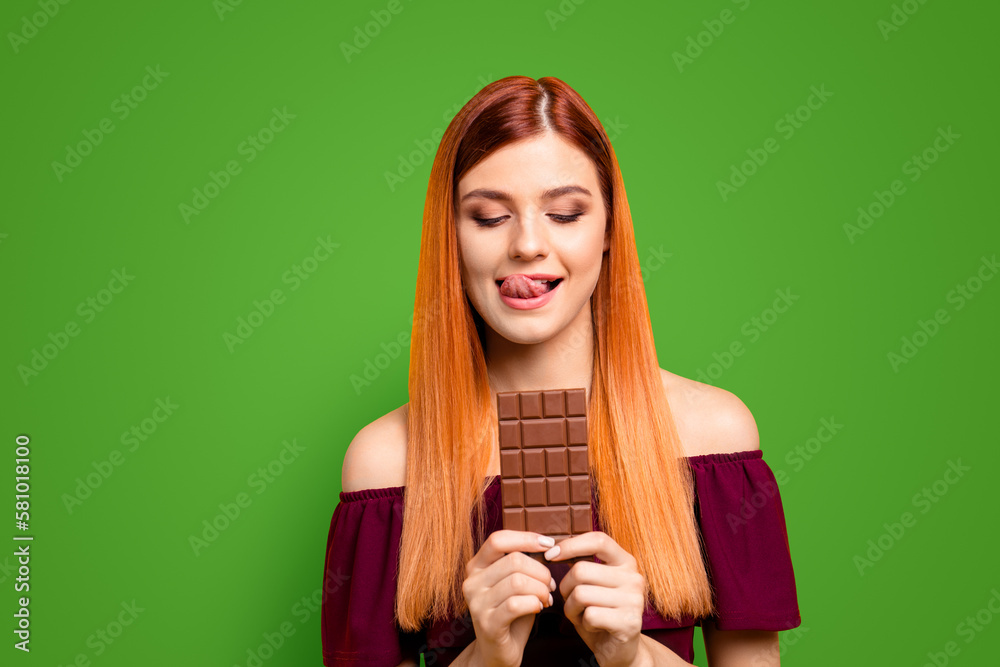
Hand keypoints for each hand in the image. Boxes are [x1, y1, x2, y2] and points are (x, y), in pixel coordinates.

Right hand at [463, 530, 558, 666]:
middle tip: (550, 584)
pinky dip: (534, 603)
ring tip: (546, 597)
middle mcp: (471, 582)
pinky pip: (516, 604)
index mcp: (476, 566)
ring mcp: (476, 603)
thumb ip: (522, 563)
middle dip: (541, 571)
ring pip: (518, 581)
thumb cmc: (511, 613)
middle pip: (514, 560)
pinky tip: (539, 607)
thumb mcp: (514, 582)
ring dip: (541, 589)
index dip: (526, 538)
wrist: (498, 650)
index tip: (549, 545)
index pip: (498, 539)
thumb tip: (546, 544)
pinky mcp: (487, 623)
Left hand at [543, 531, 647, 666]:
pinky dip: (582, 623)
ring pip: (581, 594)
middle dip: (566, 587)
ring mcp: (634, 600)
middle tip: (571, 601)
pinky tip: (592, 626)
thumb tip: (551, 548)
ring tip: (582, 614)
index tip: (551, 555)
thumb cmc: (599, 611)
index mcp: (625, 562)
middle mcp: (634, 577)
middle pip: (581, 570)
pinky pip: (589, 615)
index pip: (598, 540)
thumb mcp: (592, 583)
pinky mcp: (629, 622)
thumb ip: (580, 563)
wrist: (619, 649)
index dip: (571, 545)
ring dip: (572, 608)